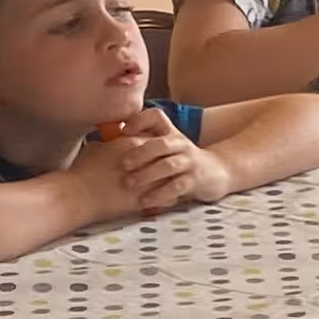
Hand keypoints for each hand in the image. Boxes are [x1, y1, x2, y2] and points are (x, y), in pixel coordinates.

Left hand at [85, 110, 212, 219]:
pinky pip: (177, 187)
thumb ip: (141, 144)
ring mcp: (190, 162)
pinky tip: (145, 202)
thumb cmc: (180, 160)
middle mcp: (181, 144)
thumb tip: (103, 143)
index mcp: (170, 132)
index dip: (140, 121)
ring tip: (129, 184)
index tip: (123, 131)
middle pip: (160, 143)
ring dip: (147, 175)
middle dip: (140, 153)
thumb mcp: (165, 147)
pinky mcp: (196, 180)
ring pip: (168, 166)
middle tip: (123, 165)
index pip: (156, 116)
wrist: (216, 172)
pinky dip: (160, 194)